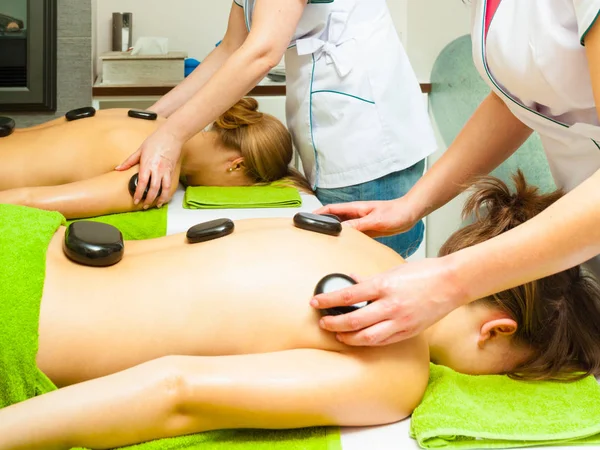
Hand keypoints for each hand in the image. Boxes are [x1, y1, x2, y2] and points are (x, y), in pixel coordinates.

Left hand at [116, 130, 182, 207]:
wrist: (172, 135)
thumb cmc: (156, 140)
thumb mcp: (140, 150)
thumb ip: (129, 161)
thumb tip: (118, 168)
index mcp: (148, 164)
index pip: (142, 183)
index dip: (138, 193)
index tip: (135, 200)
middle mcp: (158, 169)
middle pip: (154, 189)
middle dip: (149, 200)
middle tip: (144, 206)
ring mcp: (166, 171)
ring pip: (165, 189)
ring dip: (161, 199)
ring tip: (157, 204)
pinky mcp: (172, 171)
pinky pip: (170, 185)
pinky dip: (167, 192)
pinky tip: (165, 196)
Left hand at [310, 257, 466, 345]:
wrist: (452, 282)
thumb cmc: (424, 273)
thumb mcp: (393, 271)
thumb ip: (370, 279)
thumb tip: (351, 280)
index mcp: (384, 286)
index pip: (348, 295)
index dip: (328, 300)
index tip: (316, 301)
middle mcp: (390, 306)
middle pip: (353, 320)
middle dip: (333, 323)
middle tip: (323, 322)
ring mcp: (400, 321)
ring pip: (366, 337)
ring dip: (347, 338)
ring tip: (338, 335)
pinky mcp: (408, 332)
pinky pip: (383, 341)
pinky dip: (367, 342)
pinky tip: (359, 340)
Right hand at [314, 198, 418, 237]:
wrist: (410, 213)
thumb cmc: (395, 212)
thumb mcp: (376, 220)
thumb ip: (359, 225)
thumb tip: (342, 229)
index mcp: (354, 208)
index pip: (330, 209)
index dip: (317, 213)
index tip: (306, 218)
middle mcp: (355, 215)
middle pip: (333, 219)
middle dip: (321, 224)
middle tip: (310, 233)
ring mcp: (360, 222)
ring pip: (342, 228)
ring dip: (333, 233)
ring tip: (322, 243)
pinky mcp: (366, 230)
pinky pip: (352, 235)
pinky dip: (345, 240)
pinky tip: (342, 247)